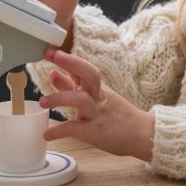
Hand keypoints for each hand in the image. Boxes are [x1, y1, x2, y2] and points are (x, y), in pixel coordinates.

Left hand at [39, 49, 154, 161]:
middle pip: (89, 74)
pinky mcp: (95, 132)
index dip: (67, 58)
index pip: (83, 68)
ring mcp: (97, 113)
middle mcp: (98, 97)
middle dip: (72, 64)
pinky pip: (76, 128)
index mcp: (97, 88)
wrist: (142, 134)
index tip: (49, 50)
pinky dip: (59, 131)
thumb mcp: (95, 98)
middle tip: (54, 58)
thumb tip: (53, 73)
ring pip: (81, 99)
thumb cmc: (117, 116)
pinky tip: (47, 134)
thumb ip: (71, 86)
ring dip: (60, 98)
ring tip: (42, 102)